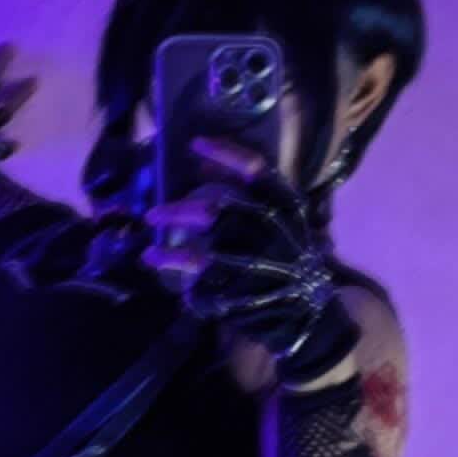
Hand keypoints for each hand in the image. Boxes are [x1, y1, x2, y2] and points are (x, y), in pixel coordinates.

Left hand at [141, 136, 359, 385]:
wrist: (309, 312)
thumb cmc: (289, 258)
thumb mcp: (283, 220)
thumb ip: (248, 192)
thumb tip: (203, 165)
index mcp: (286, 208)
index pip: (255, 170)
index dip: (224, 153)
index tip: (195, 145)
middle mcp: (271, 232)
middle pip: (215, 210)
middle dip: (177, 211)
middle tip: (153, 215)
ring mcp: (256, 265)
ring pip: (200, 254)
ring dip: (168, 254)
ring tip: (148, 254)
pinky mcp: (243, 296)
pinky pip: (202, 287)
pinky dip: (184, 285)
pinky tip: (170, 281)